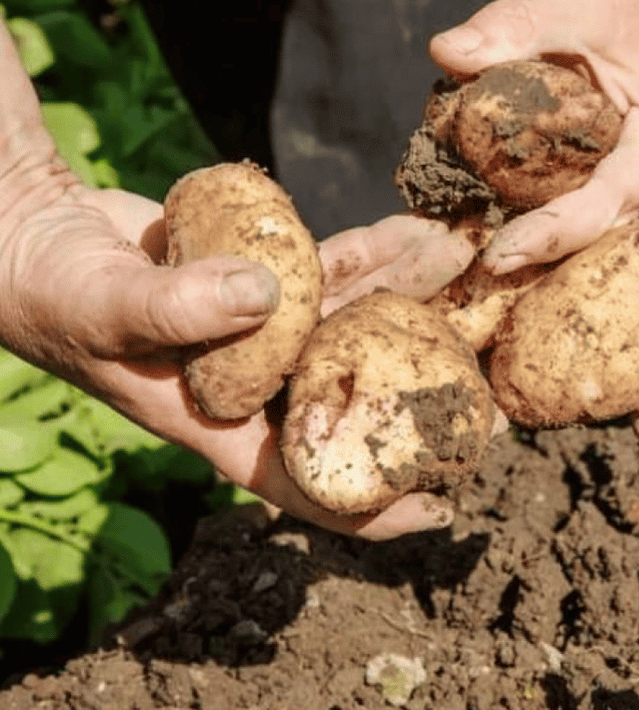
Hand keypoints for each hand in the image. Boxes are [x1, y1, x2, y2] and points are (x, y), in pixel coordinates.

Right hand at [0, 28, 477, 537]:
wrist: (30, 230)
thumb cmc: (50, 288)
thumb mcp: (103, 305)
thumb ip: (175, 308)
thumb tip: (263, 294)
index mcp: (215, 421)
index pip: (302, 482)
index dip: (371, 506)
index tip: (443, 507)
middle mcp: (250, 385)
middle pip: (352, 402)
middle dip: (421, 396)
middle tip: (494, 393)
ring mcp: (261, 332)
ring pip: (354, 325)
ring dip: (411, 302)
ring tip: (473, 276)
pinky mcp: (263, 278)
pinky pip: (333, 271)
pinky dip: (372, 253)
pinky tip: (420, 233)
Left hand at [430, 0, 638, 441]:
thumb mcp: (567, 1)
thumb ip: (512, 27)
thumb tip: (446, 52)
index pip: (610, 201)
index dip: (558, 233)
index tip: (501, 260)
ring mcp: (635, 204)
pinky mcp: (608, 207)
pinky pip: (603, 271)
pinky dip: (595, 321)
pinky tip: (573, 374)